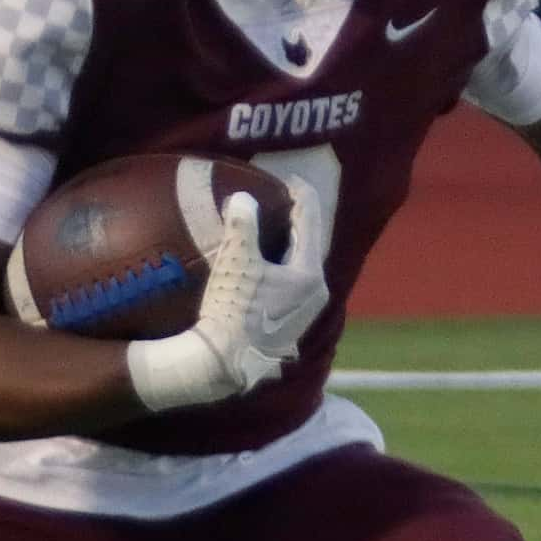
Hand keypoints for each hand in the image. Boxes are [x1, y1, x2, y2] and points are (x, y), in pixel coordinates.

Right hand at [127, 182, 329, 411]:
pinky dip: (283, 265)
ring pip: (302, 264)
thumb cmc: (231, 310)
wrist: (223, 362)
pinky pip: (293, 282)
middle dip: (295, 219)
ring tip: (272, 228)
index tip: (287, 179)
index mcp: (310, 273)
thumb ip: (242, 224)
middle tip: (279, 199)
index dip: (299, 194)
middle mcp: (318, 292)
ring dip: (288, 244)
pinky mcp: (293, 324)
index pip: (310, 220)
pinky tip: (266, 264)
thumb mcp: (235, 261)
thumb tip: (243, 197)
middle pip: (309, 242)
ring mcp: (307, 311)